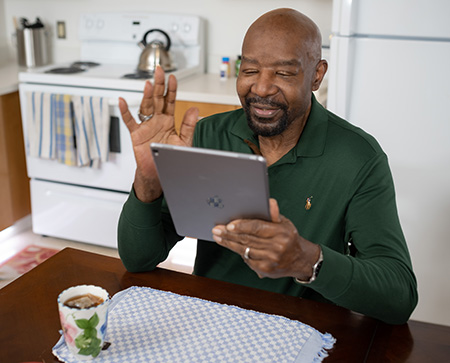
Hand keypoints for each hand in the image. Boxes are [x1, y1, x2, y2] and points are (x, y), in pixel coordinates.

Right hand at [118, 66, 198, 201]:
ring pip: (145, 107)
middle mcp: (156, 121)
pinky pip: (130, 121)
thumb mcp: (184, 141)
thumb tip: (194, 109)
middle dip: (159, 85)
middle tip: (159, 71)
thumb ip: (189, 125)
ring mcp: (146, 126)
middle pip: (157, 99)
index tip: (173, 78)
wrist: (159, 172)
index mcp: (168, 121)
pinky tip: (122, 101)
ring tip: (148, 83)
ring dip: (146, 95)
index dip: (171, 90)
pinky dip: (125, 111)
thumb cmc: (171, 157)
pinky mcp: (136, 135)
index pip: (170, 101)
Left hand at [212, 199, 320, 279]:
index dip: (241, 226)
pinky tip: (230, 245)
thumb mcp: (284, 223)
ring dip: (229, 243)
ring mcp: (271, 260)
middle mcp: (277, 247)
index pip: (257, 227)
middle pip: (248, 239)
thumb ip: (273, 213)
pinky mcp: (266, 270)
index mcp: (281, 232)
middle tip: (216, 229)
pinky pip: (248, 259)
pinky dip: (239, 252)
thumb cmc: (288, 237)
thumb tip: (269, 201)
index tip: (228, 224)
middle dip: (229, 234)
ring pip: (245, 250)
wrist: (300, 259)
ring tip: (218, 237)